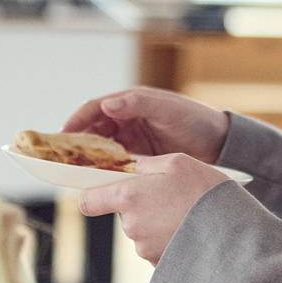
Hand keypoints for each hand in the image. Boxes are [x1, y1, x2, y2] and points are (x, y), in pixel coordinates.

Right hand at [61, 87, 229, 164]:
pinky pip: (114, 162)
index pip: (94, 108)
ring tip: (74, 171)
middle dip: (75, 142)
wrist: (220, 144)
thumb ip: (138, 104)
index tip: (62, 135)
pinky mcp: (138, 157)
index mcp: (130, 102)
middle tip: (61, 158)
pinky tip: (98, 180)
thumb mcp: (168, 110)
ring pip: (100, 147)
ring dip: (87, 158)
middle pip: (92, 129)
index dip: (76, 120)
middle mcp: (126, 119)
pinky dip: (104, 169)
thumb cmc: (196, 120)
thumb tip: (108, 104)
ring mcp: (132, 138)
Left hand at [79, 153, 230, 264]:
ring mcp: (145, 249)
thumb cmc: (206, 194)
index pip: (89, 200)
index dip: (94, 194)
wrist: (233, 235)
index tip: (102, 190)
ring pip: (143, 229)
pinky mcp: (160, 264)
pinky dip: (170, 238)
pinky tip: (190, 230)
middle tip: (172, 196)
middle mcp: (132, 226)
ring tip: (187, 214)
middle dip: (143, 204)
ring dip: (159, 221)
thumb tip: (136, 170)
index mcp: (129, 197)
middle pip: (125, 213)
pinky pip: (159, 246)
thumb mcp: (178, 163)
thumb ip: (148, 165)